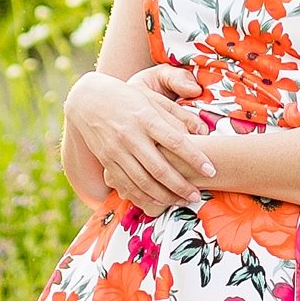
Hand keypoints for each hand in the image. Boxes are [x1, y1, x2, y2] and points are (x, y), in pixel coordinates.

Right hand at [66, 69, 213, 215]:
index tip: (211, 170)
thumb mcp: (152, 99)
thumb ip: (177, 116)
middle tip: (197, 196)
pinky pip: (127, 185)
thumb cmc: (127, 98)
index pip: (175, 141)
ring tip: (182, 201)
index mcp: (146, 117)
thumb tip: (203, 131)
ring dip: (165, 196)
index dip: (195, 158)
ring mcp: (117, 151)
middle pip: (160, 168)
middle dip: (181, 185)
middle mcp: (131, 136)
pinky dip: (143, 197)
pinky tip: (158, 202)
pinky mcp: (107, 162)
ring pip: (143, 181)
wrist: (88, 101)